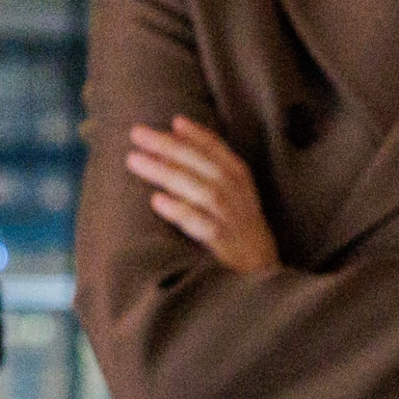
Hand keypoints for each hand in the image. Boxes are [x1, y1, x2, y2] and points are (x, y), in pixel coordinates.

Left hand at [124, 117, 279, 274]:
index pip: (219, 152)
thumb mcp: (231, 201)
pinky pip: (203, 226)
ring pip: (202, 191)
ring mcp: (234, 222)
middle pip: (205, 166)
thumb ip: (206, 174)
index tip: (175, 120)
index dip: (199, 135)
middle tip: (138, 133)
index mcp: (241, 183)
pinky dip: (181, 211)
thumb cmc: (238, 235)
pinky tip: (157, 200)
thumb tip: (171, 142)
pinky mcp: (226, 246)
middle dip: (170, 146)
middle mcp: (239, 198)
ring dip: (167, 172)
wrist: (263, 278)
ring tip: (135, 160)